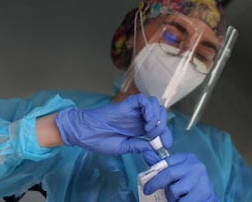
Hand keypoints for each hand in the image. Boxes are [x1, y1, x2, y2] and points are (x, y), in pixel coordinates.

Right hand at [55, 94, 172, 154]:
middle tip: (155, 136)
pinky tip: (147, 119)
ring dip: (157, 117)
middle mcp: (138, 118)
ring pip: (154, 105)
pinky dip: (149, 108)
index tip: (166, 144)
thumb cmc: (100, 141)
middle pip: (159, 114)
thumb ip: (138, 146)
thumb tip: (154, 150)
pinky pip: (143, 100)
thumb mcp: (123, 147)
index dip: (165, 134)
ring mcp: (133, 110)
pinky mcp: (127, 104)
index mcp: (138, 129)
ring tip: (149, 129)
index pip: (158, 128)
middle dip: (163, 125)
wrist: (85, 132)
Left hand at [143, 152, 218, 201]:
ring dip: (170, 196)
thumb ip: (162, 165)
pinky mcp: (204, 193)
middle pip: (169, 174)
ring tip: (175, 197)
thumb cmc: (188, 184)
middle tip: (148, 191)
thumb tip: (146, 154)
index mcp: (187, 158)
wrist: (206, 197)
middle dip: (156, 184)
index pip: (166, 162)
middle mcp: (196, 166)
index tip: (146, 182)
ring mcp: (201, 179)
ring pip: (174, 190)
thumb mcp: (175, 171)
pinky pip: (182, 201)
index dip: (154, 172)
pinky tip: (182, 200)